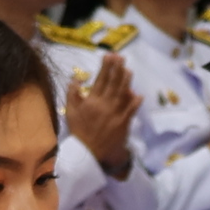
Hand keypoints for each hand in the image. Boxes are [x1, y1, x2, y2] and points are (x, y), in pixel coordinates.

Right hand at [67, 58, 135, 178]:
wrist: (87, 153)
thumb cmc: (78, 132)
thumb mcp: (70, 111)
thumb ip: (72, 93)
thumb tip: (75, 78)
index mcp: (91, 101)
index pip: (100, 80)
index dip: (106, 67)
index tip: (109, 56)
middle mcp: (103, 105)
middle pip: (113, 83)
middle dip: (117, 69)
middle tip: (122, 57)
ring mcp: (114, 114)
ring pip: (122, 94)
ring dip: (126, 81)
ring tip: (129, 70)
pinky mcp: (122, 124)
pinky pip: (131, 111)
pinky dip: (135, 102)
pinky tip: (139, 95)